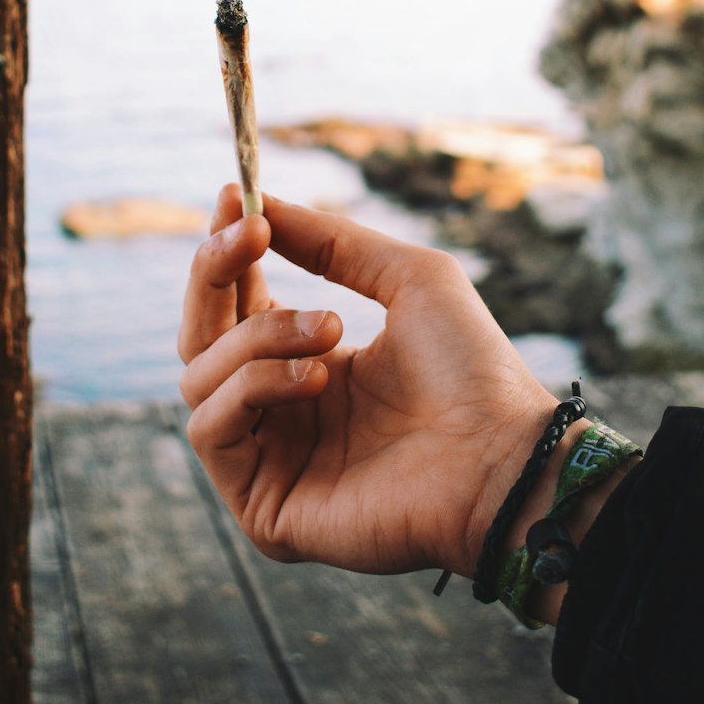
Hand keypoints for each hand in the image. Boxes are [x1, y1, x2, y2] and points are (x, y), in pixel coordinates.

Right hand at [179, 185, 561, 578]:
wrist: (504, 454)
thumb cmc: (473, 370)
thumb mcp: (406, 278)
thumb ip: (330, 241)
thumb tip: (259, 203)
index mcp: (310, 364)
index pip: (236, 305)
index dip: (226, 252)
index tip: (234, 195)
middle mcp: (282, 414)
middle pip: (200, 337)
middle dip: (216, 273)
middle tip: (251, 233)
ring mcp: (270, 462)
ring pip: (199, 377)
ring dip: (258, 335)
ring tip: (332, 329)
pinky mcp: (263, 507)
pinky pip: (210, 428)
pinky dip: (253, 385)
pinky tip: (316, 377)